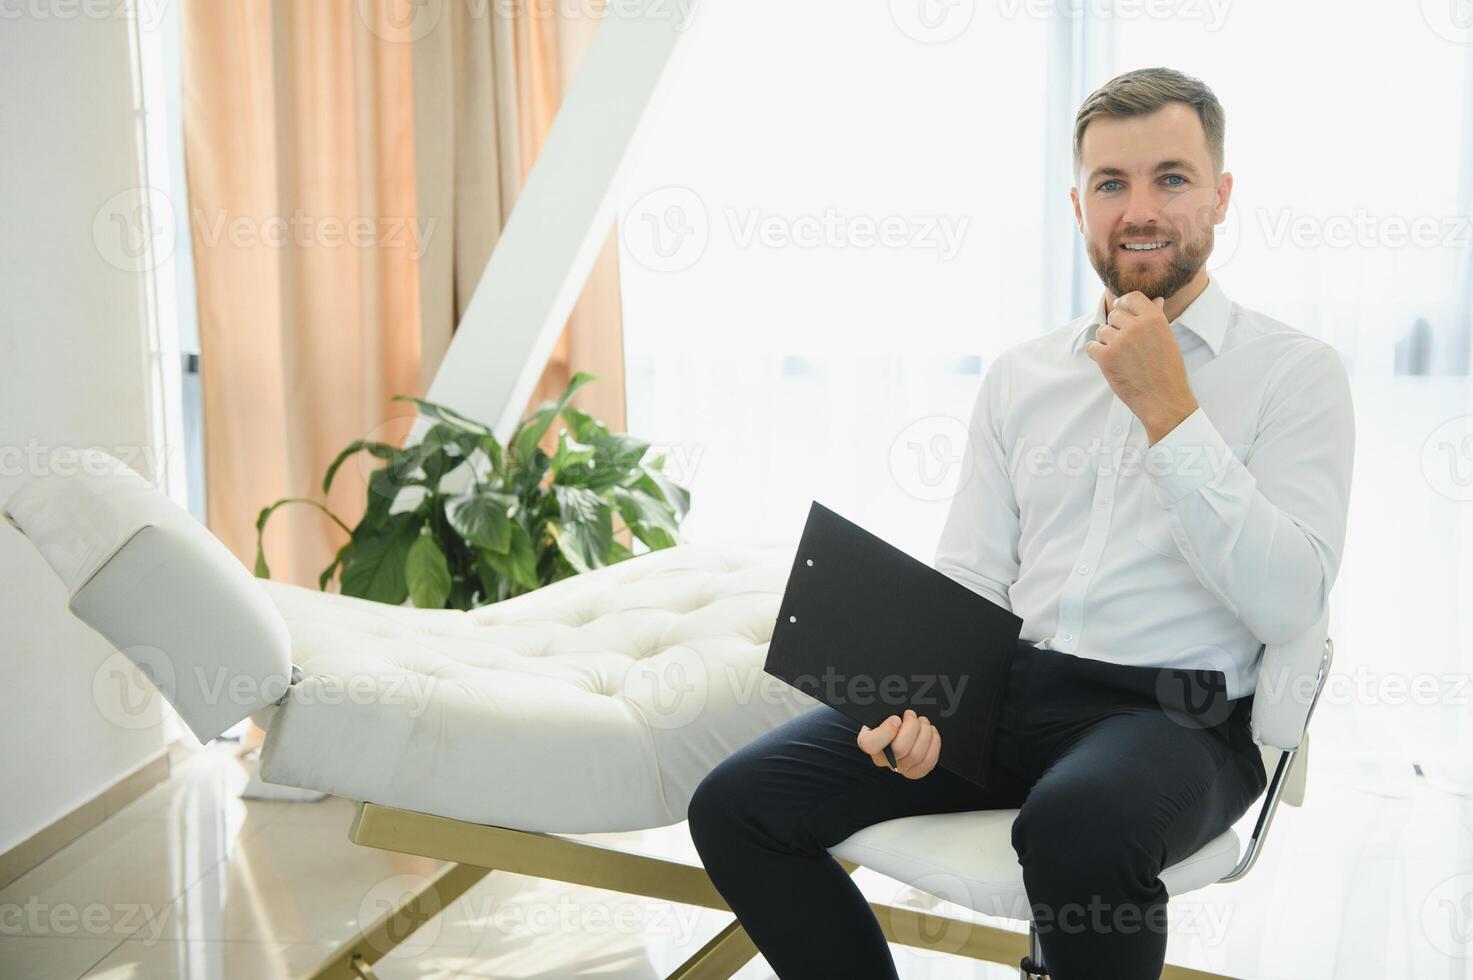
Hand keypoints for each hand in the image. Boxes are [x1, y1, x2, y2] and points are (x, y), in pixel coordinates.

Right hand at [857, 708, 940, 778]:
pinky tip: (930, 733)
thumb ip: (884, 711)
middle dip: (911, 727)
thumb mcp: (880, 712)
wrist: (895, 730)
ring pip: (917, 755)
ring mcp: (899, 767)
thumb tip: (896, 711)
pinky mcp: (914, 771)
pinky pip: (928, 762)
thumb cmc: (887, 719)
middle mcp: (882, 759)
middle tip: (911, 715)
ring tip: (923, 722)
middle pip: (900, 749)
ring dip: (925, 733)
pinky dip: (934, 744)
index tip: (896, 719)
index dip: (886, 731)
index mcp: (868, 742)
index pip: (871, 744)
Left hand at [1085, 292, 1198, 444]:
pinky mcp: (1106, 357)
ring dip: (1106, 342)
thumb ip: (1157, 317)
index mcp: (1154, 319)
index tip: (1121, 312)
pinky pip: (1092, 347)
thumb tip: (1156, 300)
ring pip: (1102, 331)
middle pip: (1113, 315)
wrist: (1163, 399)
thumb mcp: (1167, 339)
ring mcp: (1120, 341)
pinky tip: (1110, 363)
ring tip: (1121, 357)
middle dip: (1115, 328)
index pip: (1131, 297)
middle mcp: (1136, 326)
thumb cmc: (1167, 371)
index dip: (1123, 304)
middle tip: (1125, 346)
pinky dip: (1097, 355)